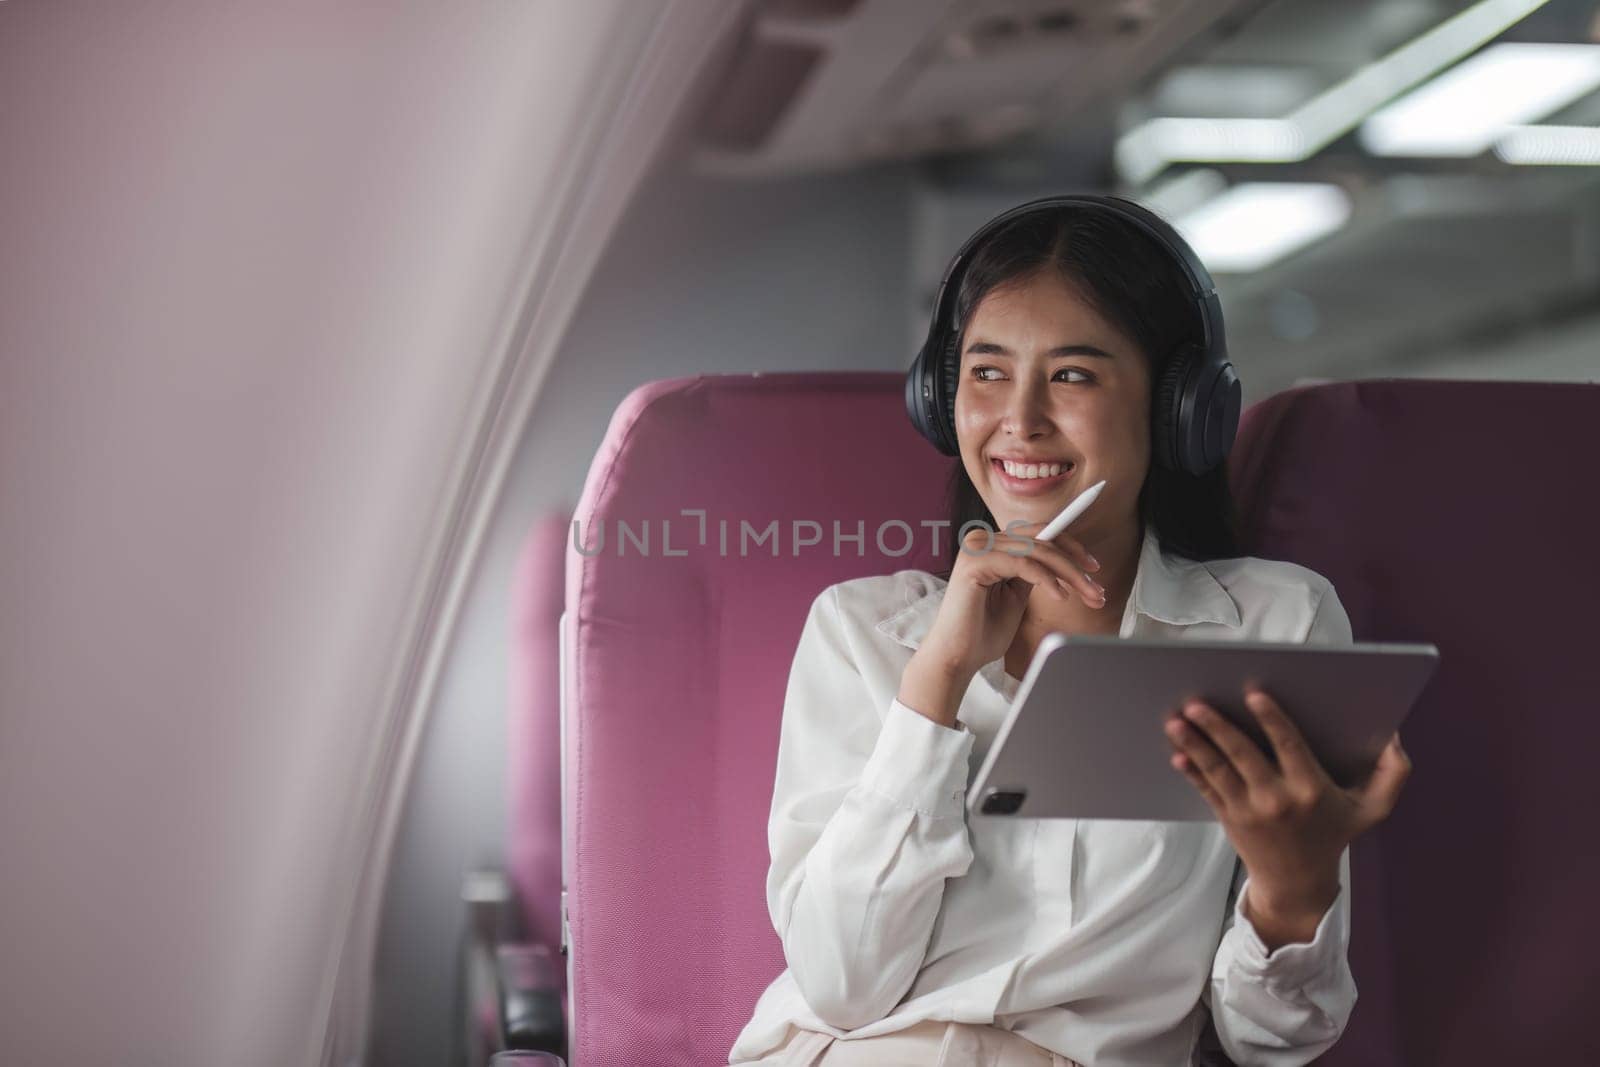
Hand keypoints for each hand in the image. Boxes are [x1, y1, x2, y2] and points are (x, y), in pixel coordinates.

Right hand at [918, 520, 1104, 681]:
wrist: (957, 657)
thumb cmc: (983, 632)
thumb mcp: (1017, 595)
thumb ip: (1034, 573)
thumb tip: (1066, 561)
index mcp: (992, 545)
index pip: (1038, 533)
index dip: (1070, 547)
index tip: (1094, 568)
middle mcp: (982, 540)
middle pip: (1042, 540)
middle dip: (1076, 564)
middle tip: (1098, 590)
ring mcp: (976, 548)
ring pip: (1037, 551)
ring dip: (1070, 574)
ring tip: (1088, 595)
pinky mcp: (975, 563)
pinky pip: (1022, 564)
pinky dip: (1046, 579)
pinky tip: (1061, 596)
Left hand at [1163, 686, 1411, 945]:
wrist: (1298, 883)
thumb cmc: (1333, 834)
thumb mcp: (1371, 810)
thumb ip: (1391, 774)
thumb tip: (1395, 737)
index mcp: (1311, 789)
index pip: (1289, 746)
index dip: (1271, 719)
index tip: (1253, 694)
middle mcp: (1278, 799)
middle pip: (1243, 755)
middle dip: (1218, 727)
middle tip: (1196, 703)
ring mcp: (1249, 810)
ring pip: (1217, 770)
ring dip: (1194, 745)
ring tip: (1176, 721)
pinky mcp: (1228, 817)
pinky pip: (1206, 790)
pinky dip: (1190, 771)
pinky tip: (1177, 753)